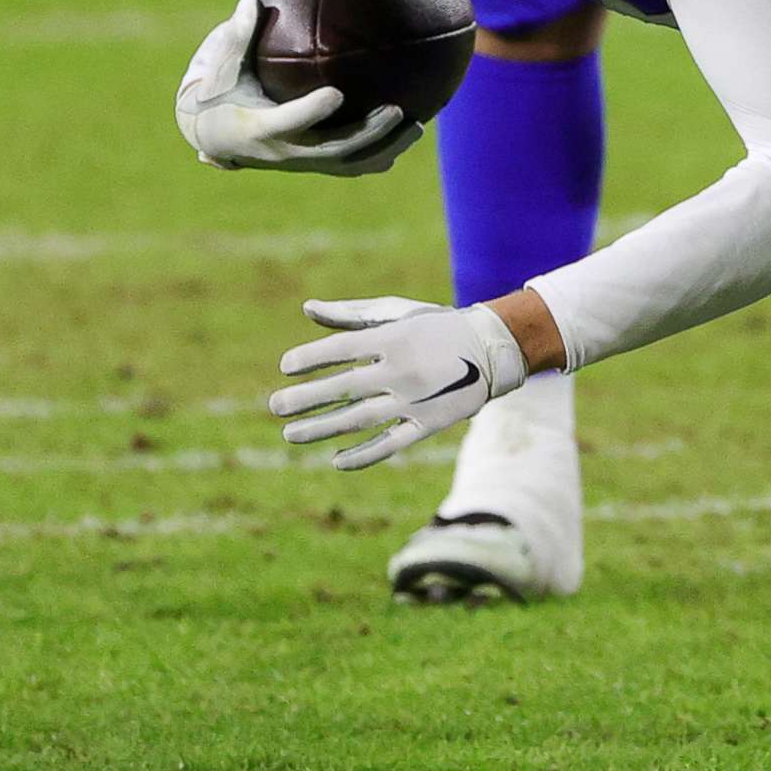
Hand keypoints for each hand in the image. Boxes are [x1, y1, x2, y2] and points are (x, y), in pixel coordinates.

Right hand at [175, 0, 419, 175]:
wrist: (214, 136)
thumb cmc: (221, 92)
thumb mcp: (223, 66)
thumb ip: (240, 35)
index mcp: (260, 127)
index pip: (289, 122)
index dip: (311, 111)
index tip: (338, 93)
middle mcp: (284, 152)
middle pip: (333, 150)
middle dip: (367, 133)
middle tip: (396, 109)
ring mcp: (303, 163)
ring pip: (350, 163)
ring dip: (385, 148)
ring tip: (417, 126)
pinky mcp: (315, 166)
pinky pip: (352, 166)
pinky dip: (381, 156)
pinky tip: (407, 136)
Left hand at [268, 297, 529, 469]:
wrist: (494, 348)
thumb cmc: (438, 326)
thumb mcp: (398, 312)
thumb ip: (352, 313)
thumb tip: (307, 309)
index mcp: (393, 338)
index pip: (340, 349)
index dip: (309, 359)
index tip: (286, 366)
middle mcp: (401, 370)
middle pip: (343, 388)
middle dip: (304, 398)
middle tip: (276, 405)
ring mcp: (415, 400)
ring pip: (359, 419)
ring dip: (321, 429)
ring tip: (290, 434)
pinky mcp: (429, 424)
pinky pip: (390, 444)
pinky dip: (363, 456)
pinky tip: (335, 461)